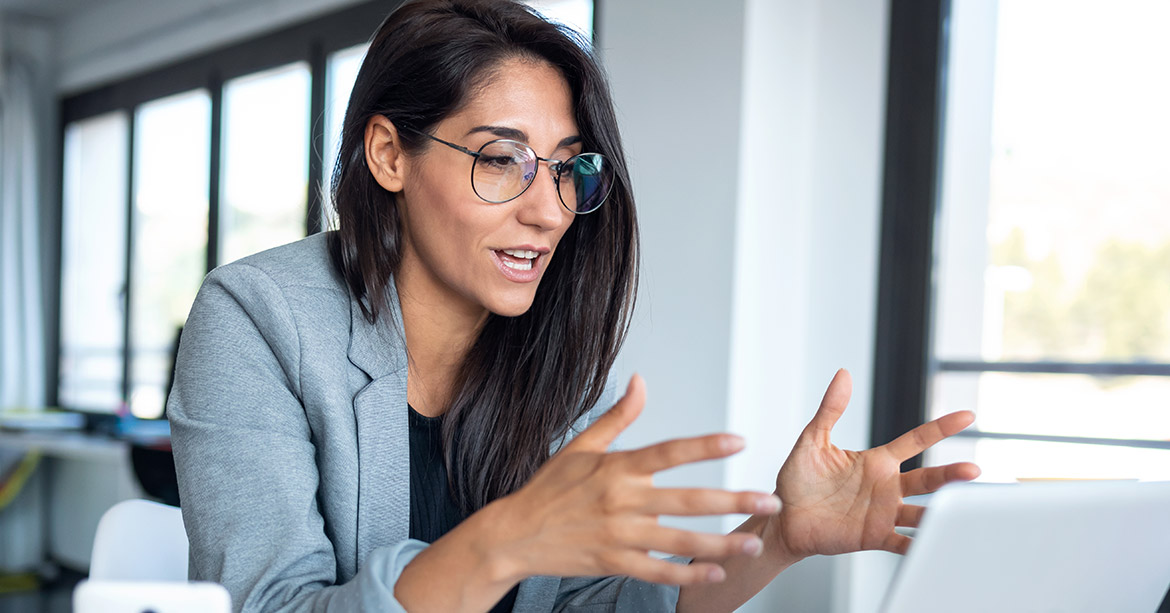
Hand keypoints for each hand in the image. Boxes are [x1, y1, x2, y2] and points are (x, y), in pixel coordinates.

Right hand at [487, 374, 781, 584]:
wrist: (513, 535)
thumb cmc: (548, 489)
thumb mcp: (580, 447)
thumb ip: (617, 418)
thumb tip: (640, 382)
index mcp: (616, 468)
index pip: (669, 452)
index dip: (705, 446)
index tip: (739, 442)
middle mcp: (622, 501)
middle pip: (687, 501)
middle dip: (733, 501)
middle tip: (769, 500)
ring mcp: (619, 537)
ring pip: (680, 542)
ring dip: (720, 545)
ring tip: (752, 543)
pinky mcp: (614, 564)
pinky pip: (658, 572)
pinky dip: (687, 575)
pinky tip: (715, 574)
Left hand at [772, 369, 978, 557]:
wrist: (784, 518)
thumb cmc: (799, 481)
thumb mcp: (813, 441)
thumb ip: (830, 410)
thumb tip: (842, 374)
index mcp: (877, 462)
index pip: (916, 441)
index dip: (941, 428)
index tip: (967, 416)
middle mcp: (887, 487)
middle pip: (928, 479)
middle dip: (951, 475)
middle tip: (973, 471)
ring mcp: (883, 513)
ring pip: (921, 512)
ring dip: (941, 514)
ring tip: (960, 512)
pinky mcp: (874, 537)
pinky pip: (902, 543)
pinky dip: (918, 546)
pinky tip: (933, 546)